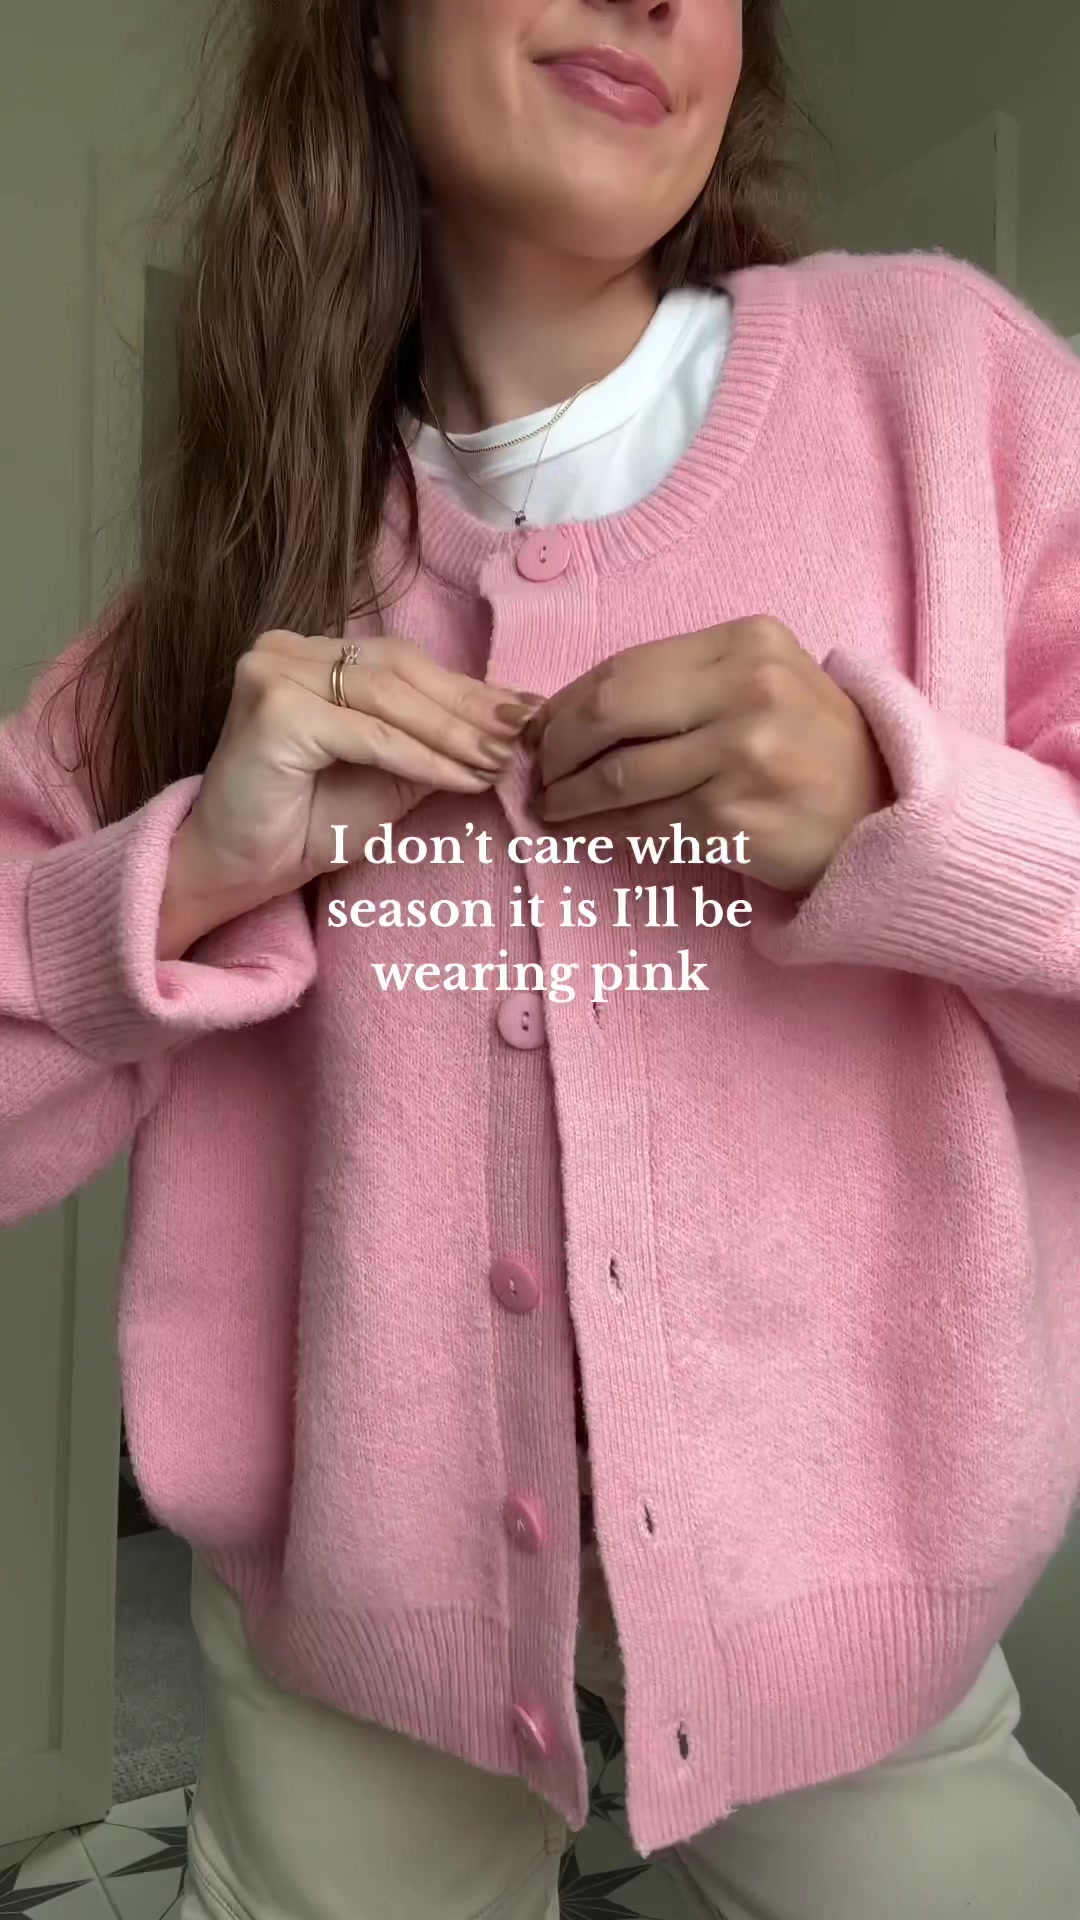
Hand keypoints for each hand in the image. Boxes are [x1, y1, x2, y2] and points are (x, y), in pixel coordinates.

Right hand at [160, 631, 533, 955]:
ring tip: (498, 761)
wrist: (233, 871)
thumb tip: (506, 728)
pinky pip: (371, 736)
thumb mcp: (386, 778)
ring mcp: (275, 673)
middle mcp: (287, 650)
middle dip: (469, 709)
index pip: (403, 663)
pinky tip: (463, 780)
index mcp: (311, 655)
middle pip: (400, 672)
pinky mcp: (274, 711)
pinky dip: (423, 760)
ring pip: (390, 700)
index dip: (467, 688)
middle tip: (523, 735)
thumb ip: (431, 745)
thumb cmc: (302, 827)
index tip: (525, 711)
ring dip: (454, 735)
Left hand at [524, 619, 892, 894]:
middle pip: (611, 712)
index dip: (567, 703)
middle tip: (538, 771)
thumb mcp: (763, 685)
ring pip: (620, 775)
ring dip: (571, 797)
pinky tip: (587, 833)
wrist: (886, 815)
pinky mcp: (735, 818)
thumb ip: (681, 684)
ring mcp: (744, 755)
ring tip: (553, 806)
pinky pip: (645, 824)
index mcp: (748, 642)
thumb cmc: (811, 749)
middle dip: (558, 747)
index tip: (538, 729)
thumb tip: (566, 711)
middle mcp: (748, 689)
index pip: (626, 668)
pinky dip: (603, 831)